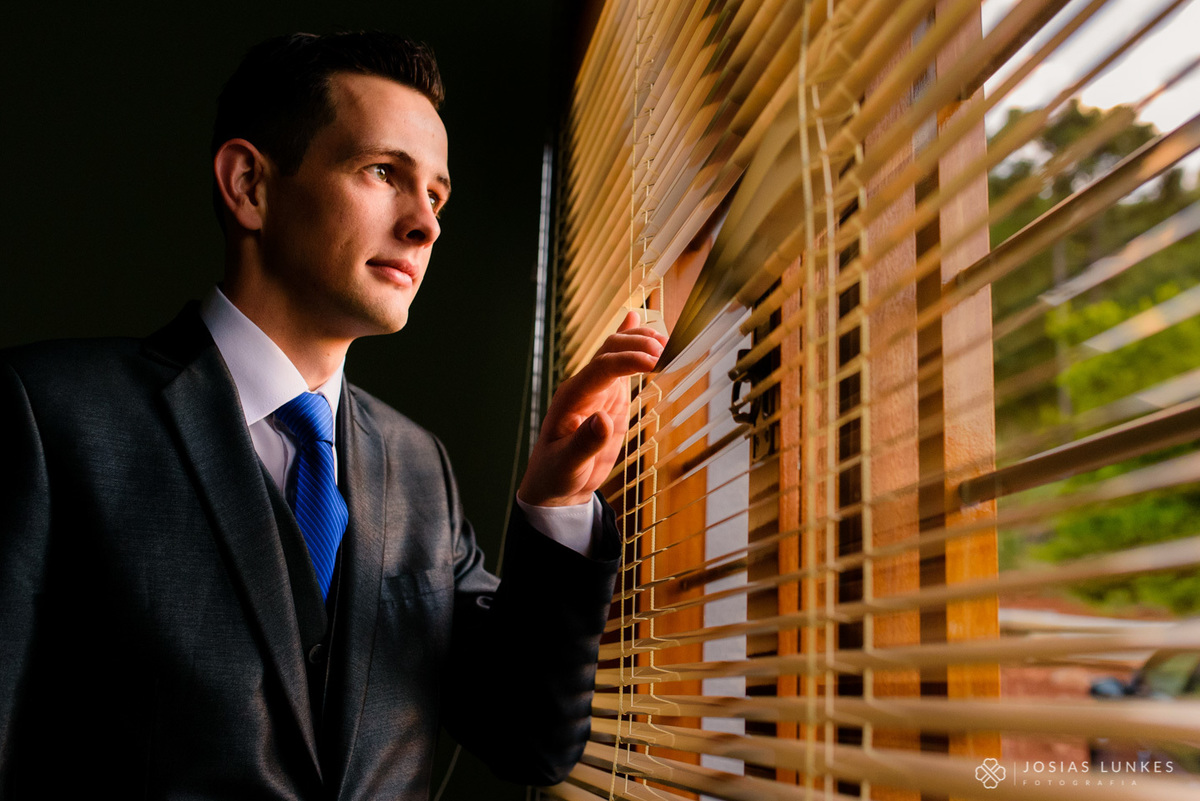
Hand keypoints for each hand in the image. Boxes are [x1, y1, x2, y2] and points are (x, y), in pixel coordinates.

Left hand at [518, 311, 665, 506]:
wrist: (556, 484)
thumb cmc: (556, 475)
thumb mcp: (567, 466)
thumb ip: (584, 443)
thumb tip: (603, 419)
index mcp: (572, 397)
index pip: (602, 367)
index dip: (628, 361)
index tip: (654, 362)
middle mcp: (584, 386)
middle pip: (610, 350)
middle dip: (637, 344)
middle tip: (667, 351)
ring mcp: (598, 389)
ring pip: (617, 351)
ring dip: (640, 341)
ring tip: (667, 341)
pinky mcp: (609, 397)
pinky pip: (620, 365)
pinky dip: (632, 344)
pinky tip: (636, 319)